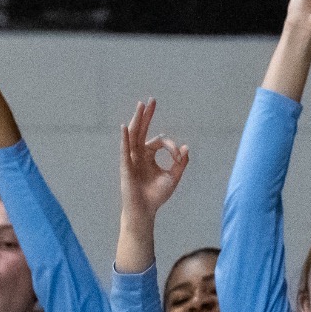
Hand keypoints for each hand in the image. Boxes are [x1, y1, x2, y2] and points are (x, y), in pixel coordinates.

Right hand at [119, 100, 189, 222]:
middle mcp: (139, 154)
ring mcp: (131, 158)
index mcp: (149, 155)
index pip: (161, 141)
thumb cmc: (156, 196)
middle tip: (152, 100)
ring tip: (141, 106)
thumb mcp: (173, 178)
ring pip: (133, 135)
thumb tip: (186, 148)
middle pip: (142, 130)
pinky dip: (125, 138)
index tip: (178, 158)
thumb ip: (180, 164)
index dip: (171, 147)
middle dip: (147, 115)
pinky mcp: (126, 166)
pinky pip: (124, 150)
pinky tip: (125, 127)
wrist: (145, 211)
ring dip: (137, 120)